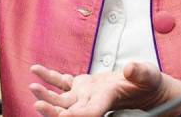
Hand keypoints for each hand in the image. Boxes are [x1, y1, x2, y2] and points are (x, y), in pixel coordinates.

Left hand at [28, 61, 180, 116]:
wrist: (143, 86)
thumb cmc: (148, 82)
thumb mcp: (148, 75)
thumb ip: (139, 73)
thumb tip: (130, 69)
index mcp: (107, 99)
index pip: (90, 112)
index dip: (76, 116)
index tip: (64, 116)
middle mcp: (93, 100)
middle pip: (69, 110)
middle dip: (53, 109)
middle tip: (38, 105)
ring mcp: (85, 94)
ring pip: (61, 99)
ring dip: (46, 94)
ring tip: (32, 87)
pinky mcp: (82, 85)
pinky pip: (62, 82)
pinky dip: (49, 77)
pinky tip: (37, 70)